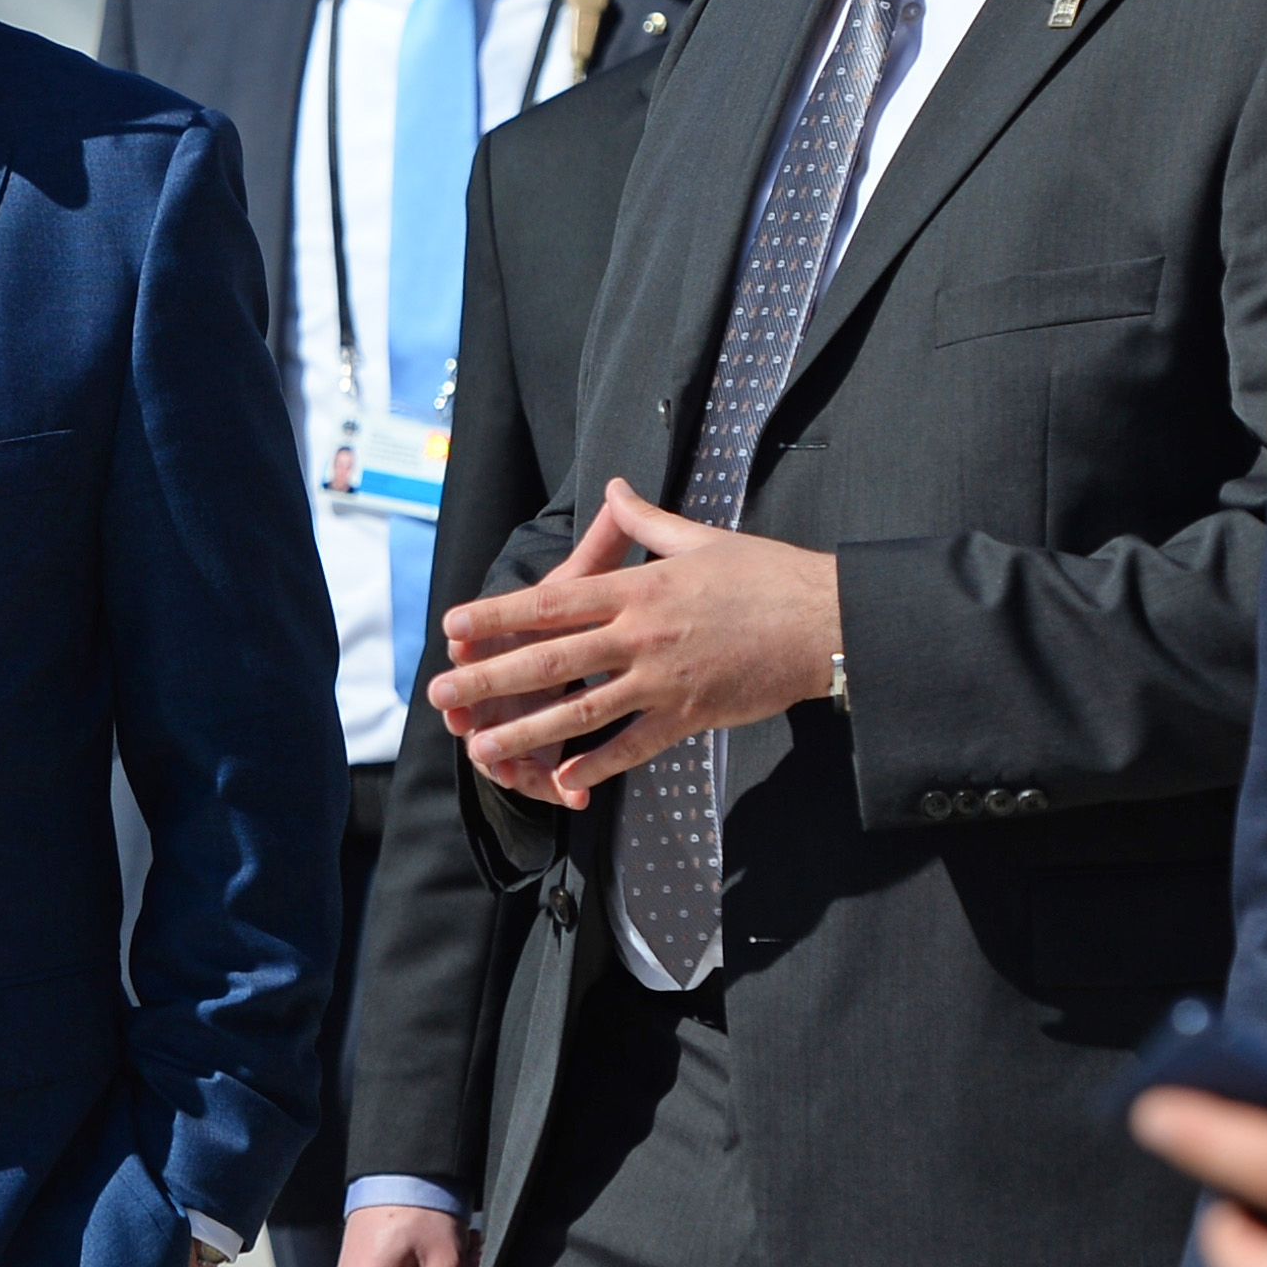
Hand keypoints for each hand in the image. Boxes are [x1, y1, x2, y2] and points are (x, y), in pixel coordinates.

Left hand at [427, 485, 841, 806]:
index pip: (552, 601)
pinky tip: (563, 780)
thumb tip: (615, 487)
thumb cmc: (765, 576)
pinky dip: (597, 764)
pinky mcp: (689, 716)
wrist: (825, 621)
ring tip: (481, 745)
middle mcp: (640, 634)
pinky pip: (633, 745)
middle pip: (551, 658)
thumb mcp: (700, 538)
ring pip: (582, 710)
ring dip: (527, 729)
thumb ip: (646, 520)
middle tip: (442, 690)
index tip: (454, 624)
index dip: (498, 614)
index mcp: (638, 587)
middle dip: (490, 677)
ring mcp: (663, 680)